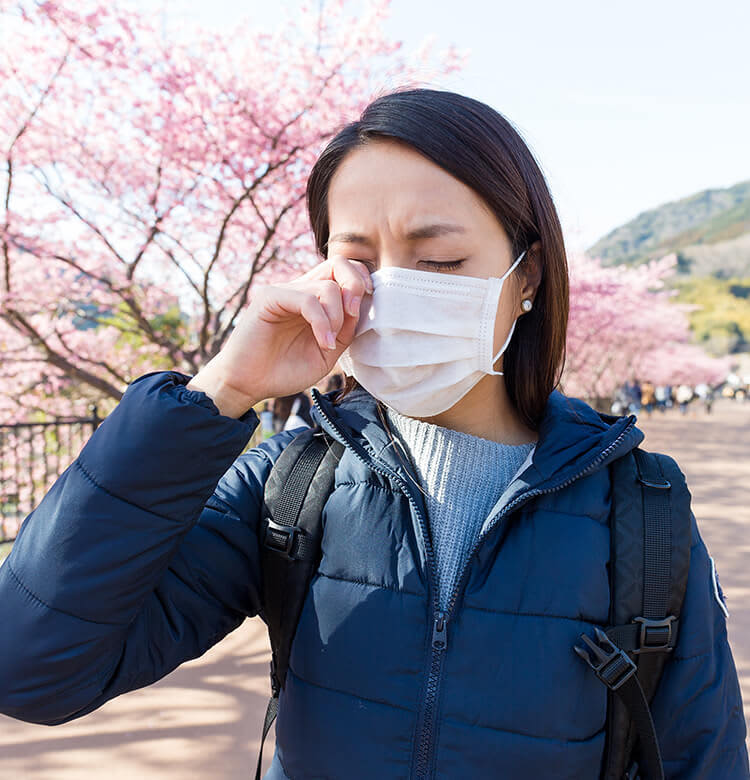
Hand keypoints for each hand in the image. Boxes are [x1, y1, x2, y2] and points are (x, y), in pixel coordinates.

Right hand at [188, 255, 371, 416]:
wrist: (248, 385)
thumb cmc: (284, 371)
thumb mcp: (327, 353)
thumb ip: (344, 330)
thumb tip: (362, 309)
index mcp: (315, 299)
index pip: (344, 270)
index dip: (362, 282)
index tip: (364, 309)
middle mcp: (301, 289)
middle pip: (339, 263)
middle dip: (356, 285)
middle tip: (354, 314)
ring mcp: (285, 291)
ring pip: (327, 286)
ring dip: (337, 317)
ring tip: (329, 343)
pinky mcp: (269, 298)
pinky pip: (308, 300)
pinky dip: (322, 323)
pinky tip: (323, 343)